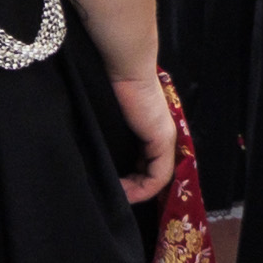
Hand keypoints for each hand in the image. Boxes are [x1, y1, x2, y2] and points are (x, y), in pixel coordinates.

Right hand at [109, 65, 177, 205]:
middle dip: (134, 188)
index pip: (147, 164)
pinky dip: (143, 188)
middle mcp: (161, 136)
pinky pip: (159, 176)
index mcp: (150, 129)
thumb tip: (98, 153)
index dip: (133, 181)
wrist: (123, 66)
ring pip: (157, 177)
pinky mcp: (162, 140)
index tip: (113, 187)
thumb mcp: (110, 116)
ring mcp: (164, 139)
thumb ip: (112, 135)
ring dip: (137, 191)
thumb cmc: (111, 85)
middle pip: (152, 173)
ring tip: (117, 196)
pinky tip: (124, 192)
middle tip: (114, 195)